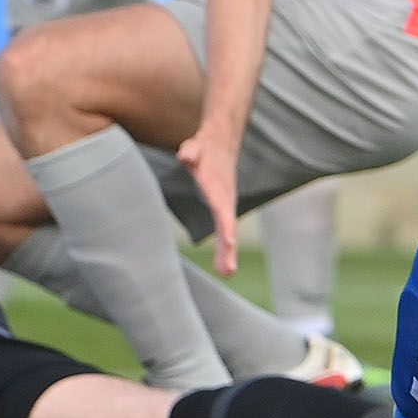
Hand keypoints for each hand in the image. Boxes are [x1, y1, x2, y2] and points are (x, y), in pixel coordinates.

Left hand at [176, 126, 243, 276]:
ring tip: (226, 273)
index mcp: (218, 187)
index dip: (226, 224)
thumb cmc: (204, 148)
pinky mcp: (222, 209)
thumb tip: (186, 156)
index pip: (223, 208)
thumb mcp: (196, 147)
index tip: (230, 241)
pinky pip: (225, 231)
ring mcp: (225, 205)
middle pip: (229, 226)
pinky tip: (222, 267)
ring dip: (228, 253)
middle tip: (228, 271)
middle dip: (229, 248)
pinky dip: (225, 249)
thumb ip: (191, 152)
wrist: (222, 143)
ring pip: (229, 232)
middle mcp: (225, 199)